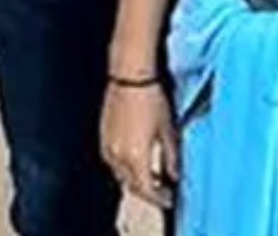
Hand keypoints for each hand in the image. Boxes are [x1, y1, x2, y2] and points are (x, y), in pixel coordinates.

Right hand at [100, 81, 178, 208]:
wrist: (130, 77)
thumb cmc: (150, 98)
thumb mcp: (167, 130)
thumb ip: (171, 157)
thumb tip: (175, 174)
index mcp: (136, 158)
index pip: (147, 190)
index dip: (159, 198)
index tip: (168, 199)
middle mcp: (118, 157)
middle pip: (131, 186)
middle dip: (147, 192)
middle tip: (161, 190)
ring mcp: (107, 146)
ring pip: (120, 175)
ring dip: (135, 180)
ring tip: (150, 176)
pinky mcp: (103, 136)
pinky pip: (112, 161)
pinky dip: (125, 167)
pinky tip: (136, 159)